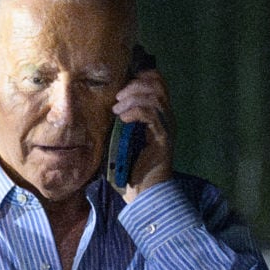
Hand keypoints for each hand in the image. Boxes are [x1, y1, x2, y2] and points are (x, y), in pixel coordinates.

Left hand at [111, 68, 173, 203]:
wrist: (143, 193)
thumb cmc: (130, 168)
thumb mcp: (120, 137)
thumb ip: (119, 119)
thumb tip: (102, 104)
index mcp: (158, 114)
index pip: (157, 82)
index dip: (140, 76)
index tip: (121, 85)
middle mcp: (166, 118)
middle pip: (158, 84)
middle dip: (135, 85)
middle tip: (117, 98)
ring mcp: (167, 128)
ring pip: (156, 96)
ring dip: (133, 97)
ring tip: (117, 110)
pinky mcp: (163, 139)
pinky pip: (152, 115)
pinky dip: (135, 112)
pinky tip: (122, 120)